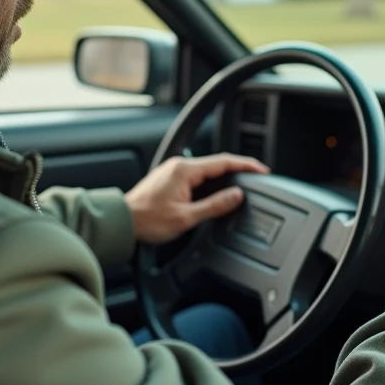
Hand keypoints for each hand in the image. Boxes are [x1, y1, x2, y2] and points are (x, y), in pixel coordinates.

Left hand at [126, 153, 268, 243]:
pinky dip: (211, 181)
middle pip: (217, 163)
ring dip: (224, 176)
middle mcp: (179, 165)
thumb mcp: (185, 217)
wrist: (122, 222)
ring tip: (242, 185)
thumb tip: (237, 196)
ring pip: (207, 170)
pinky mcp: (169, 178)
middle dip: (238, 170)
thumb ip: (214, 205)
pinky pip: (196, 175)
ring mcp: (173, 170)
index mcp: (185, 170)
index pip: (224, 162)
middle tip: (257, 178)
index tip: (262, 170)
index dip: (246, 165)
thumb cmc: (147, 221)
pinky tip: (217, 191)